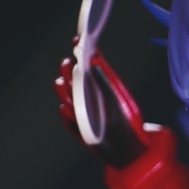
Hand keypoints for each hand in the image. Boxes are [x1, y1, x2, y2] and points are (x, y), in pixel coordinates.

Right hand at [56, 45, 146, 167]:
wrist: (125, 148)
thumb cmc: (122, 120)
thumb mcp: (116, 98)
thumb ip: (104, 81)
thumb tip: (95, 60)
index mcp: (93, 86)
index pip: (83, 65)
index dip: (79, 52)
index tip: (77, 39)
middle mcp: (83, 97)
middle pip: (72, 80)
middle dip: (69, 71)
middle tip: (70, 62)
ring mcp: (78, 112)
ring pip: (66, 98)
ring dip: (63, 90)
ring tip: (63, 82)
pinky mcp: (76, 128)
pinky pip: (69, 121)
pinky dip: (67, 115)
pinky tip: (65, 108)